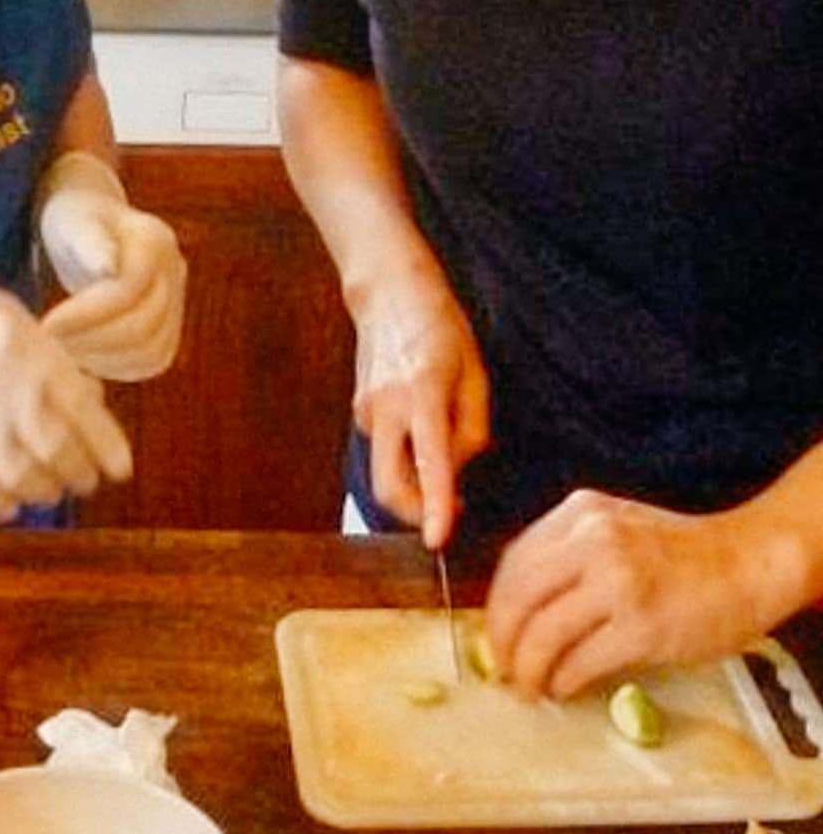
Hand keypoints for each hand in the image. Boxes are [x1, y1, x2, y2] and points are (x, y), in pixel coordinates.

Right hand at [0, 254, 132, 521]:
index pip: (82, 409)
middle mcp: (2, 387)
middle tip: (84, 481)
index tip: (119, 470)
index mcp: (27, 349)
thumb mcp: (9, 318)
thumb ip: (51, 360)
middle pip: (56, 449)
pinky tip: (8, 504)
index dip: (106, 446)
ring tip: (48, 491)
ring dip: (42, 492)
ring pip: (21, 477)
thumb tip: (93, 405)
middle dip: (78, 473)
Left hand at [37, 151, 185, 379]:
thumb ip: (89, 242)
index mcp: (155, 240)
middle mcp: (175, 270)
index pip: (128, 291)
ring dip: (102, 359)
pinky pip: (151, 362)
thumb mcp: (72, 221)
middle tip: (49, 344)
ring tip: (62, 350)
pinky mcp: (170, 329)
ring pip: (151, 351)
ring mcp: (178, 301)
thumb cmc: (74, 221)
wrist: (94, 228)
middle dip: (91, 341)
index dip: (87, 315)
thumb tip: (109, 267)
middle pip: (143, 326)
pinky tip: (82, 356)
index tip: (46, 326)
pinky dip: (116, 367)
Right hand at [351, 277, 489, 546]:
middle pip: (389, 485)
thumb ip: (471, 428)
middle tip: (447, 512)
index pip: (430, 462)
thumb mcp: (474, 373)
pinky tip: (421, 419)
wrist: (389, 294)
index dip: (433, 507)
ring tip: (442, 433)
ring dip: (415, 476)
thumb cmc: (441, 329)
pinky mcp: (360, 412)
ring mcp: (367, 411)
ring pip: (389, 469)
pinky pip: (387, 448)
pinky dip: (407, 452)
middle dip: (415, 512)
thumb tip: (455, 472)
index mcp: (423, 394)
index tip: (437, 540)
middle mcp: (387, 407)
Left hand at [484, 488, 771, 698]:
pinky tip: (565, 688)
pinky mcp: (642, 626)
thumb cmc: (683, 555)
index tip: (497, 636)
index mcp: (581, 513)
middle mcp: (593, 540)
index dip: (496, 608)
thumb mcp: (617, 529)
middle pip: (517, 599)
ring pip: (543, 634)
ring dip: (528, 670)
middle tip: (504, 671)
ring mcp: (618, 582)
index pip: (513, 562)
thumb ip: (570, 555)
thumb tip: (520, 610)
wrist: (747, 565)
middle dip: (502, 643)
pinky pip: (580, 661)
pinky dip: (563, 681)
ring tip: (532, 687)